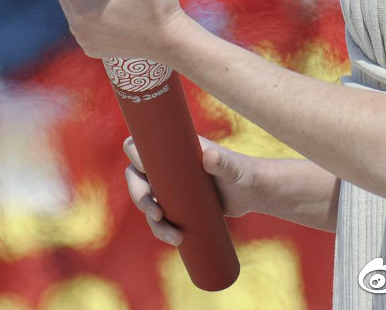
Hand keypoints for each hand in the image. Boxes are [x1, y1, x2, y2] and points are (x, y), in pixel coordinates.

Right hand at [124, 135, 260, 245]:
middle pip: (135, 177)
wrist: (250, 192)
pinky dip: (161, 229)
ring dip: (153, 221)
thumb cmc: (241, 172)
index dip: (135, 158)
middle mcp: (164, 166)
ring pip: (146, 201)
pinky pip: (158, 217)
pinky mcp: (175, 205)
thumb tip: (210, 156)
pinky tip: (175, 239)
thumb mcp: (232, 167)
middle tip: (156, 213)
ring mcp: (168, 187)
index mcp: (169, 149)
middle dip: (139, 196)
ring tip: (174, 237)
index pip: (139, 146)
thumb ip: (222, 161)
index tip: (146, 172)